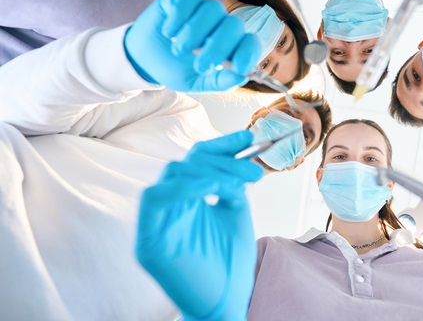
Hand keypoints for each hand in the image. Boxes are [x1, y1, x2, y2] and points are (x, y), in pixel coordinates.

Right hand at [124, 0, 261, 91]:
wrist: (144, 59)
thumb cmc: (175, 69)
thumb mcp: (198, 82)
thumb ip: (220, 81)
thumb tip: (242, 77)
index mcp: (230, 46)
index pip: (250, 43)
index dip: (248, 53)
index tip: (239, 67)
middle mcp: (220, 24)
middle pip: (234, 25)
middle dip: (219, 47)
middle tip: (201, 65)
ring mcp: (202, 10)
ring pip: (213, 9)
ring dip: (196, 32)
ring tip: (179, 50)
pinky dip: (180, 16)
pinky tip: (169, 32)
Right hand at [136, 130, 263, 320]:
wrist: (226, 303)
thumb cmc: (229, 261)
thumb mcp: (236, 211)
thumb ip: (233, 182)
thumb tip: (241, 150)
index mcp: (187, 199)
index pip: (196, 160)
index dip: (221, 145)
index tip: (250, 139)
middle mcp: (170, 207)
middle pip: (185, 164)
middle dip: (222, 162)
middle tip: (253, 172)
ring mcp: (157, 223)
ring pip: (170, 176)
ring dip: (207, 173)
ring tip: (236, 188)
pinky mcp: (149, 241)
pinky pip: (154, 201)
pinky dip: (181, 188)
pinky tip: (209, 188)